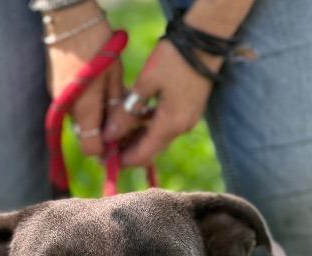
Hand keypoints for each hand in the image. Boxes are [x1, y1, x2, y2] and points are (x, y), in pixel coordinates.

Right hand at [45, 2, 120, 156]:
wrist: (70, 19)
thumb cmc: (98, 44)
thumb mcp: (114, 76)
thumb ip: (115, 108)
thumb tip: (118, 132)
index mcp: (84, 109)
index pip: (91, 147)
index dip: (106, 150)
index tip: (120, 143)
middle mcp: (68, 110)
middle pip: (87, 134)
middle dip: (103, 132)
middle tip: (122, 119)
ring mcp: (58, 100)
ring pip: (80, 120)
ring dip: (95, 117)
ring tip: (112, 100)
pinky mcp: (54, 89)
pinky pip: (73, 106)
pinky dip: (86, 105)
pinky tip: (98, 90)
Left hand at [103, 39, 219, 167]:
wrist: (207, 38)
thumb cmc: (175, 57)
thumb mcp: (146, 83)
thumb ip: (127, 113)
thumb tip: (109, 136)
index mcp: (170, 125)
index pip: (143, 156)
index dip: (122, 161)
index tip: (104, 159)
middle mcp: (181, 128)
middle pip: (149, 150)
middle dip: (127, 150)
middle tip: (106, 143)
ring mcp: (186, 119)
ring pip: (156, 138)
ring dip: (136, 136)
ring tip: (115, 127)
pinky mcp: (188, 110)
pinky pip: (164, 126)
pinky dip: (147, 125)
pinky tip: (132, 115)